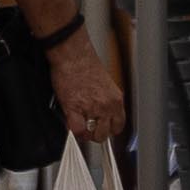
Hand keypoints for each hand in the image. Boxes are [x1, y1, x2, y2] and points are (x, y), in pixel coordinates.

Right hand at [50, 20, 123, 144]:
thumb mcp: (105, 84)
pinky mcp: (74, 108)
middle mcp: (106, 105)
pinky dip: (74, 130)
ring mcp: (91, 108)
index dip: (108, 129)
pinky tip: (71, 123)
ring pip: (92, 135)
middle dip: (95, 134)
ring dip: (85, 134)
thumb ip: (105, 101)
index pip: (118, 125)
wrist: (73, 55)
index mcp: (116, 99)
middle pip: (105, 134)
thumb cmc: (85, 63)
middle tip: (88, 129)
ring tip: (79, 126)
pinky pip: (77, 130)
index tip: (102, 129)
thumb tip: (100, 114)